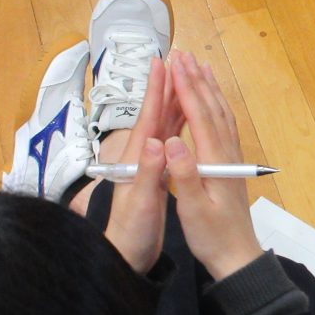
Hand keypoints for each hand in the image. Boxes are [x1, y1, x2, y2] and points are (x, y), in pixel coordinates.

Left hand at [104, 58, 184, 272]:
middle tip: (177, 60)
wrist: (127, 254)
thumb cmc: (132, 232)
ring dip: (174, 101)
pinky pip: (172, 140)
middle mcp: (143, 155)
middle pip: (157, 114)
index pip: (148, 116)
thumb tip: (155, 142)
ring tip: (185, 80)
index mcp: (139, 158)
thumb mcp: (142, 204)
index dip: (155, 89)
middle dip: (166, 86)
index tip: (161, 63)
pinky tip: (187, 118)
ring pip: (165, 125)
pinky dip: (179, 124)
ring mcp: (150, 164)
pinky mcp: (158, 173)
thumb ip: (148, 173)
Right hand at [165, 51, 263, 279]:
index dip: (187, 87)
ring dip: (209, 89)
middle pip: (212, 108)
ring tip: (200, 67)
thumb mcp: (194, 210)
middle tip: (183, 54)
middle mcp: (226, 154)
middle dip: (196, 79)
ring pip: (221, 114)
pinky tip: (212, 103)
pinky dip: (217, 107)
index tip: (175, 63)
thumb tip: (172, 141)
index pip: (200, 115)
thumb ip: (185, 175)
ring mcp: (230, 158)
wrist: (237, 256)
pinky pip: (224, 127)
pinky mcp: (229, 165)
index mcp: (215, 161)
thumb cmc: (213, 237)